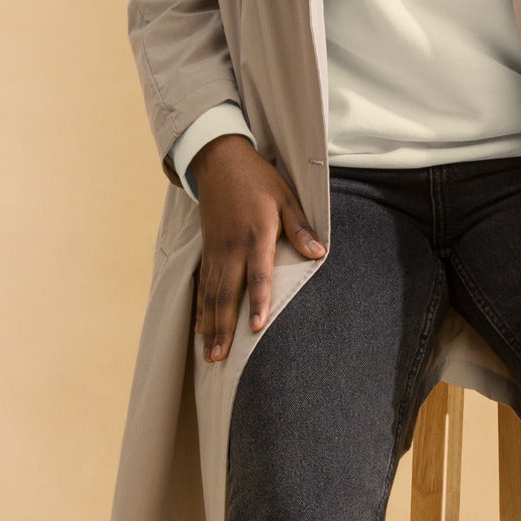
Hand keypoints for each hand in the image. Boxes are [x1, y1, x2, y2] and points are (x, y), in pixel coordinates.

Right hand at [190, 136, 326, 362]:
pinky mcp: (208, 250)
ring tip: (210, 354)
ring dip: (210, 326)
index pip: (257, 276)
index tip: (256, 328)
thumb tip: (319, 254)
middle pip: (227, 295)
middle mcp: (232, 248)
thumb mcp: (286, 198)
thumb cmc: (259, 180)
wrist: (220, 161)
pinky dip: (201, 308)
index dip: (257, 302)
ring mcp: (216, 251)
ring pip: (211, 295)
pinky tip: (200, 329)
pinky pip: (203, 285)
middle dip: (223, 328)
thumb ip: (300, 228)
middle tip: (220, 358)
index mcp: (256, 235)